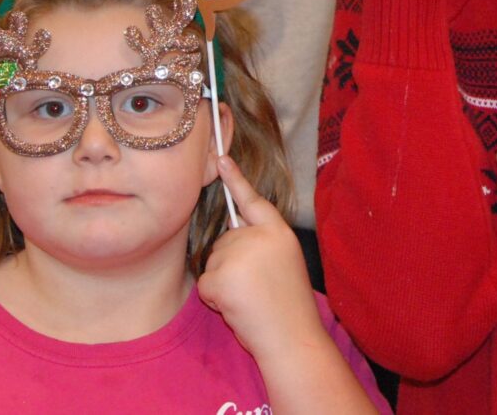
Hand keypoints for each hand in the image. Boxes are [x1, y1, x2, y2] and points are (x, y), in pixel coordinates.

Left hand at [197, 156, 324, 361]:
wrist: (292, 338)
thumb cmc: (288, 306)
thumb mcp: (284, 261)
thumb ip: (261, 243)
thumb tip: (230, 232)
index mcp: (278, 232)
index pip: (253, 200)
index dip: (236, 179)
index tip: (221, 158)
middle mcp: (259, 237)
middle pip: (225, 240)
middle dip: (231, 264)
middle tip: (256, 288)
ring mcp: (239, 254)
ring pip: (213, 262)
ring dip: (223, 283)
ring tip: (249, 299)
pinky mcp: (221, 275)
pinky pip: (205, 283)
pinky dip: (215, 299)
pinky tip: (236, 307)